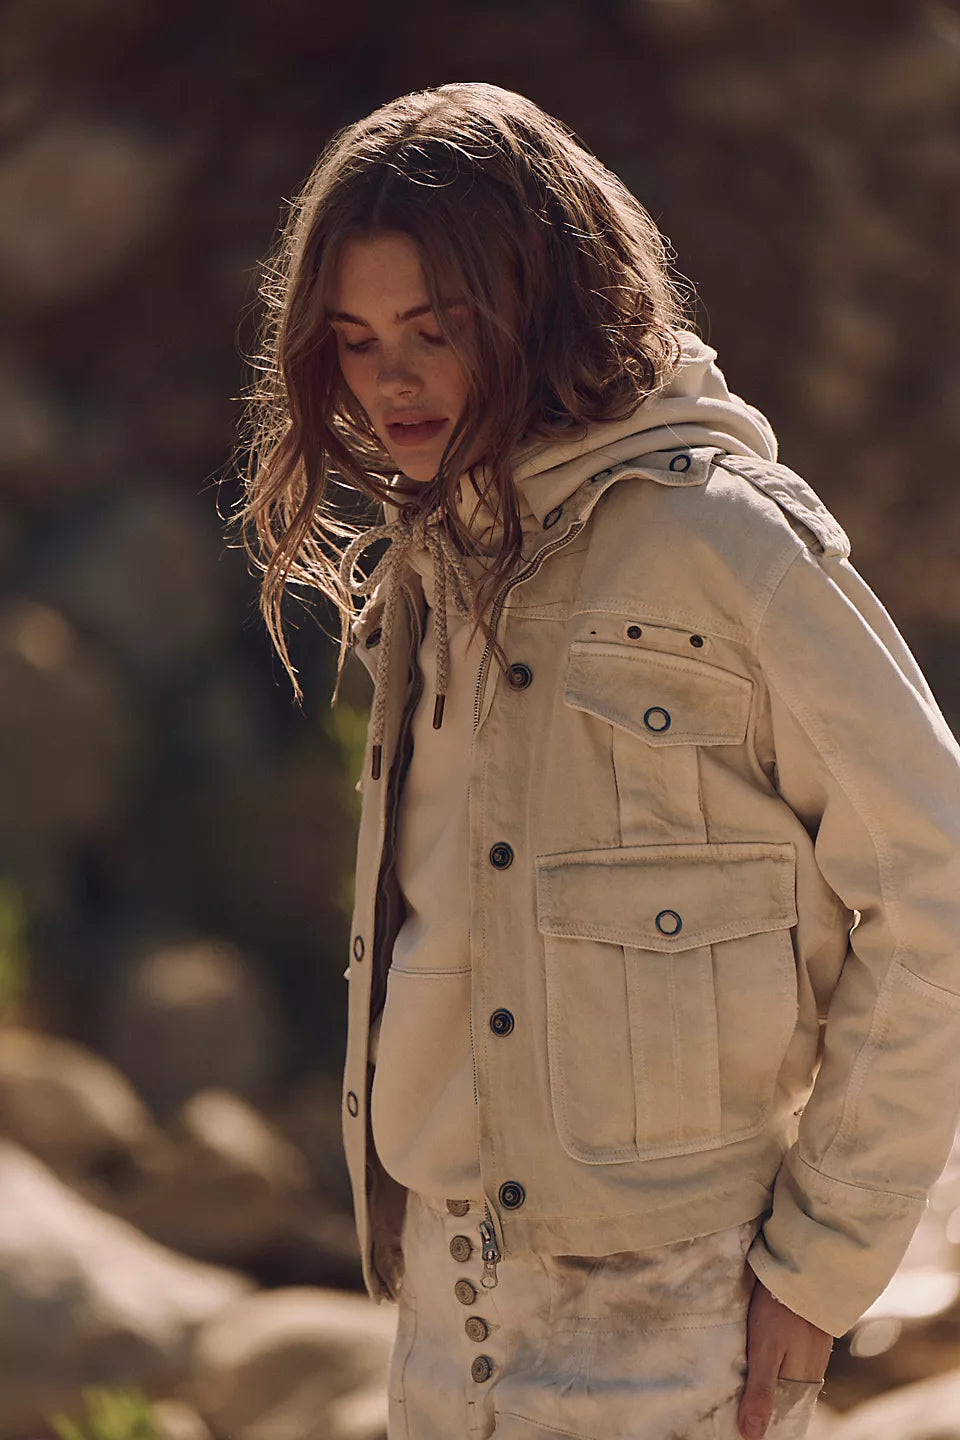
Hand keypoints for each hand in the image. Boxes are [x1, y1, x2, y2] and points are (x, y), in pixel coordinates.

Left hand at [737, 1277, 832, 1439]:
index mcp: (803, 1384)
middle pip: (783, 1398)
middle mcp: (810, 1374)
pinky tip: (752, 1358)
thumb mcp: (765, 1352)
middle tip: (730, 1404)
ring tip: (736, 1383)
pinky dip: (770, 1365)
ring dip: (764, 1382)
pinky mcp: (805, 1339)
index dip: (762, 1421)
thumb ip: (760, 1391)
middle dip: (760, 1403)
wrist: (798, 1273)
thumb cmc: (780, 1313)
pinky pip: (786, 1362)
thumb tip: (751, 1435)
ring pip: (784, 1379)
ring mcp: (810, 1356)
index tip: (737, 1425)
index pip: (783, 1417)